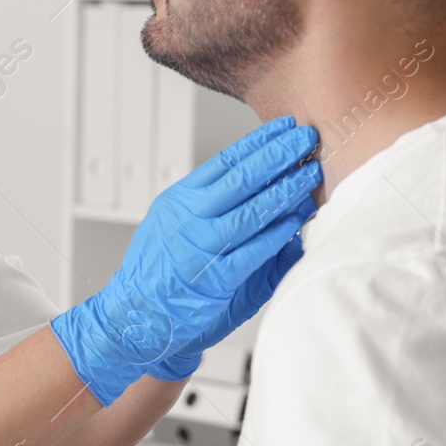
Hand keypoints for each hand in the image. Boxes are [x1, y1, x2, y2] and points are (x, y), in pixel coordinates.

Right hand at [49, 116, 320, 405]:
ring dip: (285, 190)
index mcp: (180, 201)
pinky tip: (296, 219)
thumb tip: (255, 197)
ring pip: (251, 211)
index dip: (258, 142)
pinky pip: (254, 250)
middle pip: (241, 178)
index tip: (283, 127)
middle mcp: (190, 219)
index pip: (225, 162)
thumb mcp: (173, 227)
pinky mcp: (217, 279)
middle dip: (278, 155)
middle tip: (306, 138)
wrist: (135, 318)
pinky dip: (277, 233)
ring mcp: (202, 248)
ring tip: (310, 173)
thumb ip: (212, 212)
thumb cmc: (159, 274)